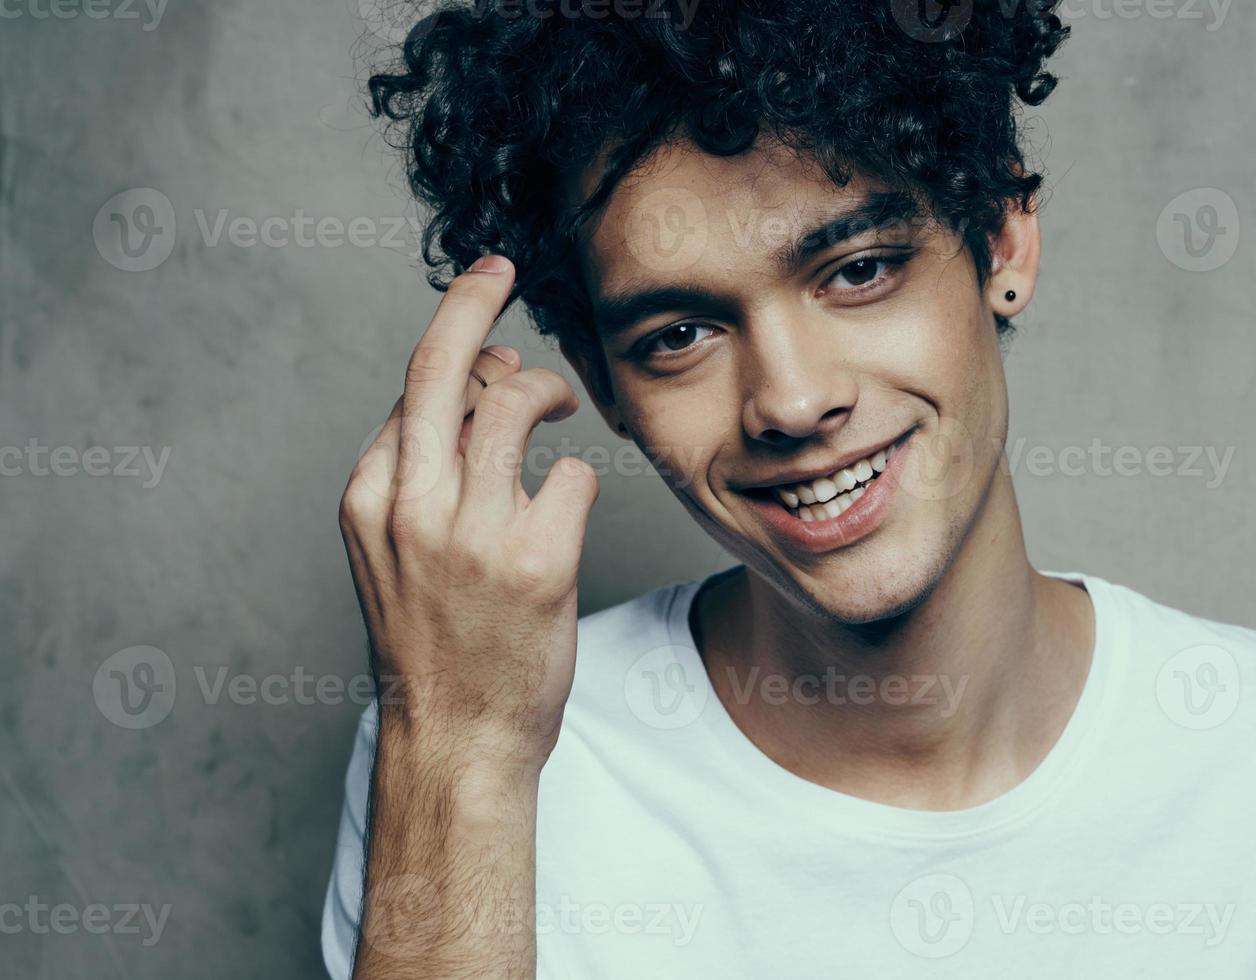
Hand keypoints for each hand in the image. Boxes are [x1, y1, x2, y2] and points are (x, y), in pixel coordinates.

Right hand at [337, 256, 598, 768]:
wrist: (456, 738)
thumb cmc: (436, 640)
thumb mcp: (397, 549)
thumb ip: (425, 467)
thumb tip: (484, 374)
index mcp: (369, 499)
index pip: (411, 388)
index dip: (456, 341)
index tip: (480, 306)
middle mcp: (412, 507)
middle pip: (441, 368)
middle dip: (470, 299)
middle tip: (497, 269)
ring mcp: (473, 533)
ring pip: (513, 406)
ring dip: (544, 391)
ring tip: (557, 406)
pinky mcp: (537, 562)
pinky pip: (574, 474)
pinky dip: (579, 479)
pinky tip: (567, 508)